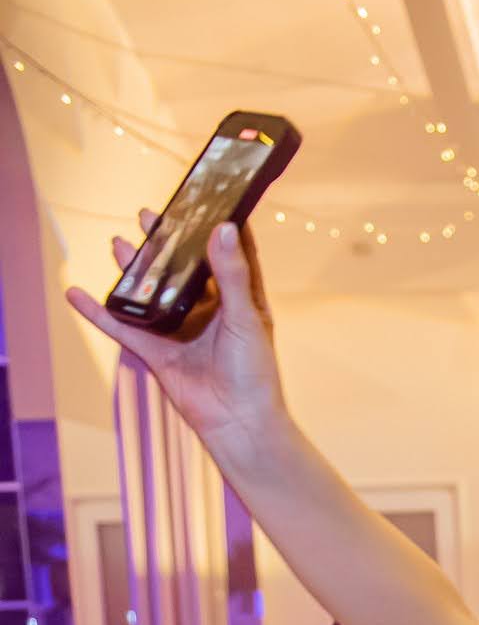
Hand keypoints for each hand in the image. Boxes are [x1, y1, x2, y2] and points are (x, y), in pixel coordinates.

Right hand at [66, 214, 284, 458]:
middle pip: (182, 269)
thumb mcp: (246, 317)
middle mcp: (208, 312)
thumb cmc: (255, 374)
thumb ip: (231, 275)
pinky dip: (100, 313)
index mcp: (238, 299)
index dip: (215, 228)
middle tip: (148, 216)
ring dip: (134, 271)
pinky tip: (78, 294)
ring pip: (151, 294)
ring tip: (118, 243)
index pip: (227, 255)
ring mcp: (181, 331)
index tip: (204, 200)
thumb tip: (223, 229)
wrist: (239, 424)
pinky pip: (124, 328)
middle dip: (165, 244)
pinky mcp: (158, 353)